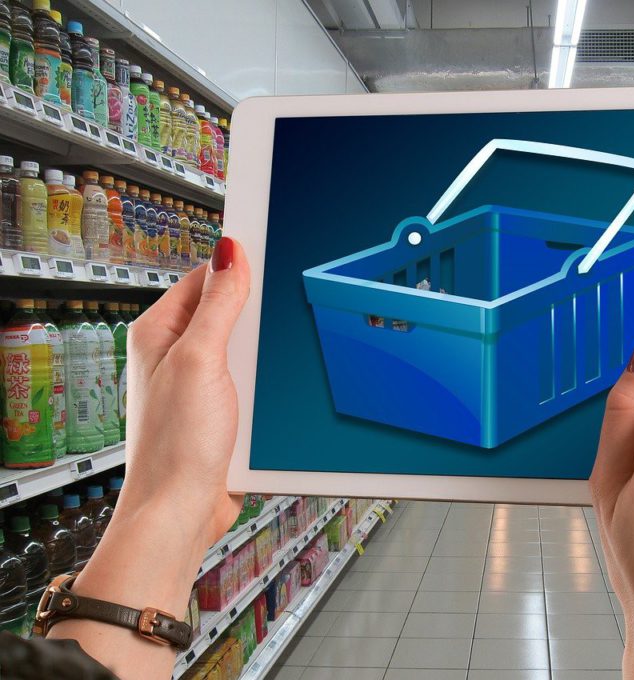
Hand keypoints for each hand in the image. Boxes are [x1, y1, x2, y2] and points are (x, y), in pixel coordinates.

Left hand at [120, 237, 250, 546]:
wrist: (183, 511)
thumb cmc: (175, 445)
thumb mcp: (201, 360)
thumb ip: (218, 304)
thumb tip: (229, 251)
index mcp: (159, 331)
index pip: (204, 278)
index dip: (238, 268)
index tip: (273, 257)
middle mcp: (178, 354)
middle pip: (230, 312)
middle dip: (258, 318)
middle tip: (276, 325)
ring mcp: (201, 383)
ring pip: (247, 349)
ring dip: (265, 357)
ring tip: (272, 369)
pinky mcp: (223, 410)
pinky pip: (255, 381)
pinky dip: (268, 384)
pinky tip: (276, 392)